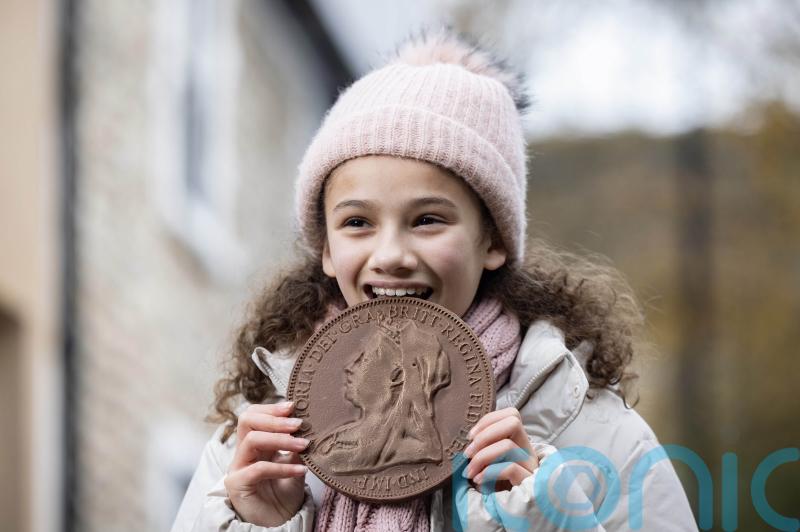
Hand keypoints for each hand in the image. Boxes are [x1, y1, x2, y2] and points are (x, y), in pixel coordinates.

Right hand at [224, 401, 309, 526]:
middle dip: (274, 419)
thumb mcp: (296, 466)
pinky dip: (282, 467)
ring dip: (280, 439)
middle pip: (247, 420)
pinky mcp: (237, 484)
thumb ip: (297, 449)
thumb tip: (310, 427)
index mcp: (256, 444)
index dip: (271, 408)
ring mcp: (237, 467)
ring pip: (252, 440)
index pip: (254, 415)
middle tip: (299, 424)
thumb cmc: (285, 495)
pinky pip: (258, 468)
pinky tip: (301, 470)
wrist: (279, 524)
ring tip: (304, 445)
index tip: (293, 406)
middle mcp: (244, 452)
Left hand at [462, 407, 537, 489]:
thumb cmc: (495, 487)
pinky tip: (479, 481)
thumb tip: (464, 442)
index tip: (470, 436)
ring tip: (469, 472)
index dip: (488, 420)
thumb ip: (482, 450)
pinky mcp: (529, 483)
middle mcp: (527, 450)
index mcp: (518, 442)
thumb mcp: (488, 465)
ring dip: (482, 457)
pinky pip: (510, 468)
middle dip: (486, 433)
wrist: (508, 516)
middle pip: (513, 422)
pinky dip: (489, 472)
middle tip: (469, 452)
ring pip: (508, 445)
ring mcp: (530, 466)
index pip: (511, 414)